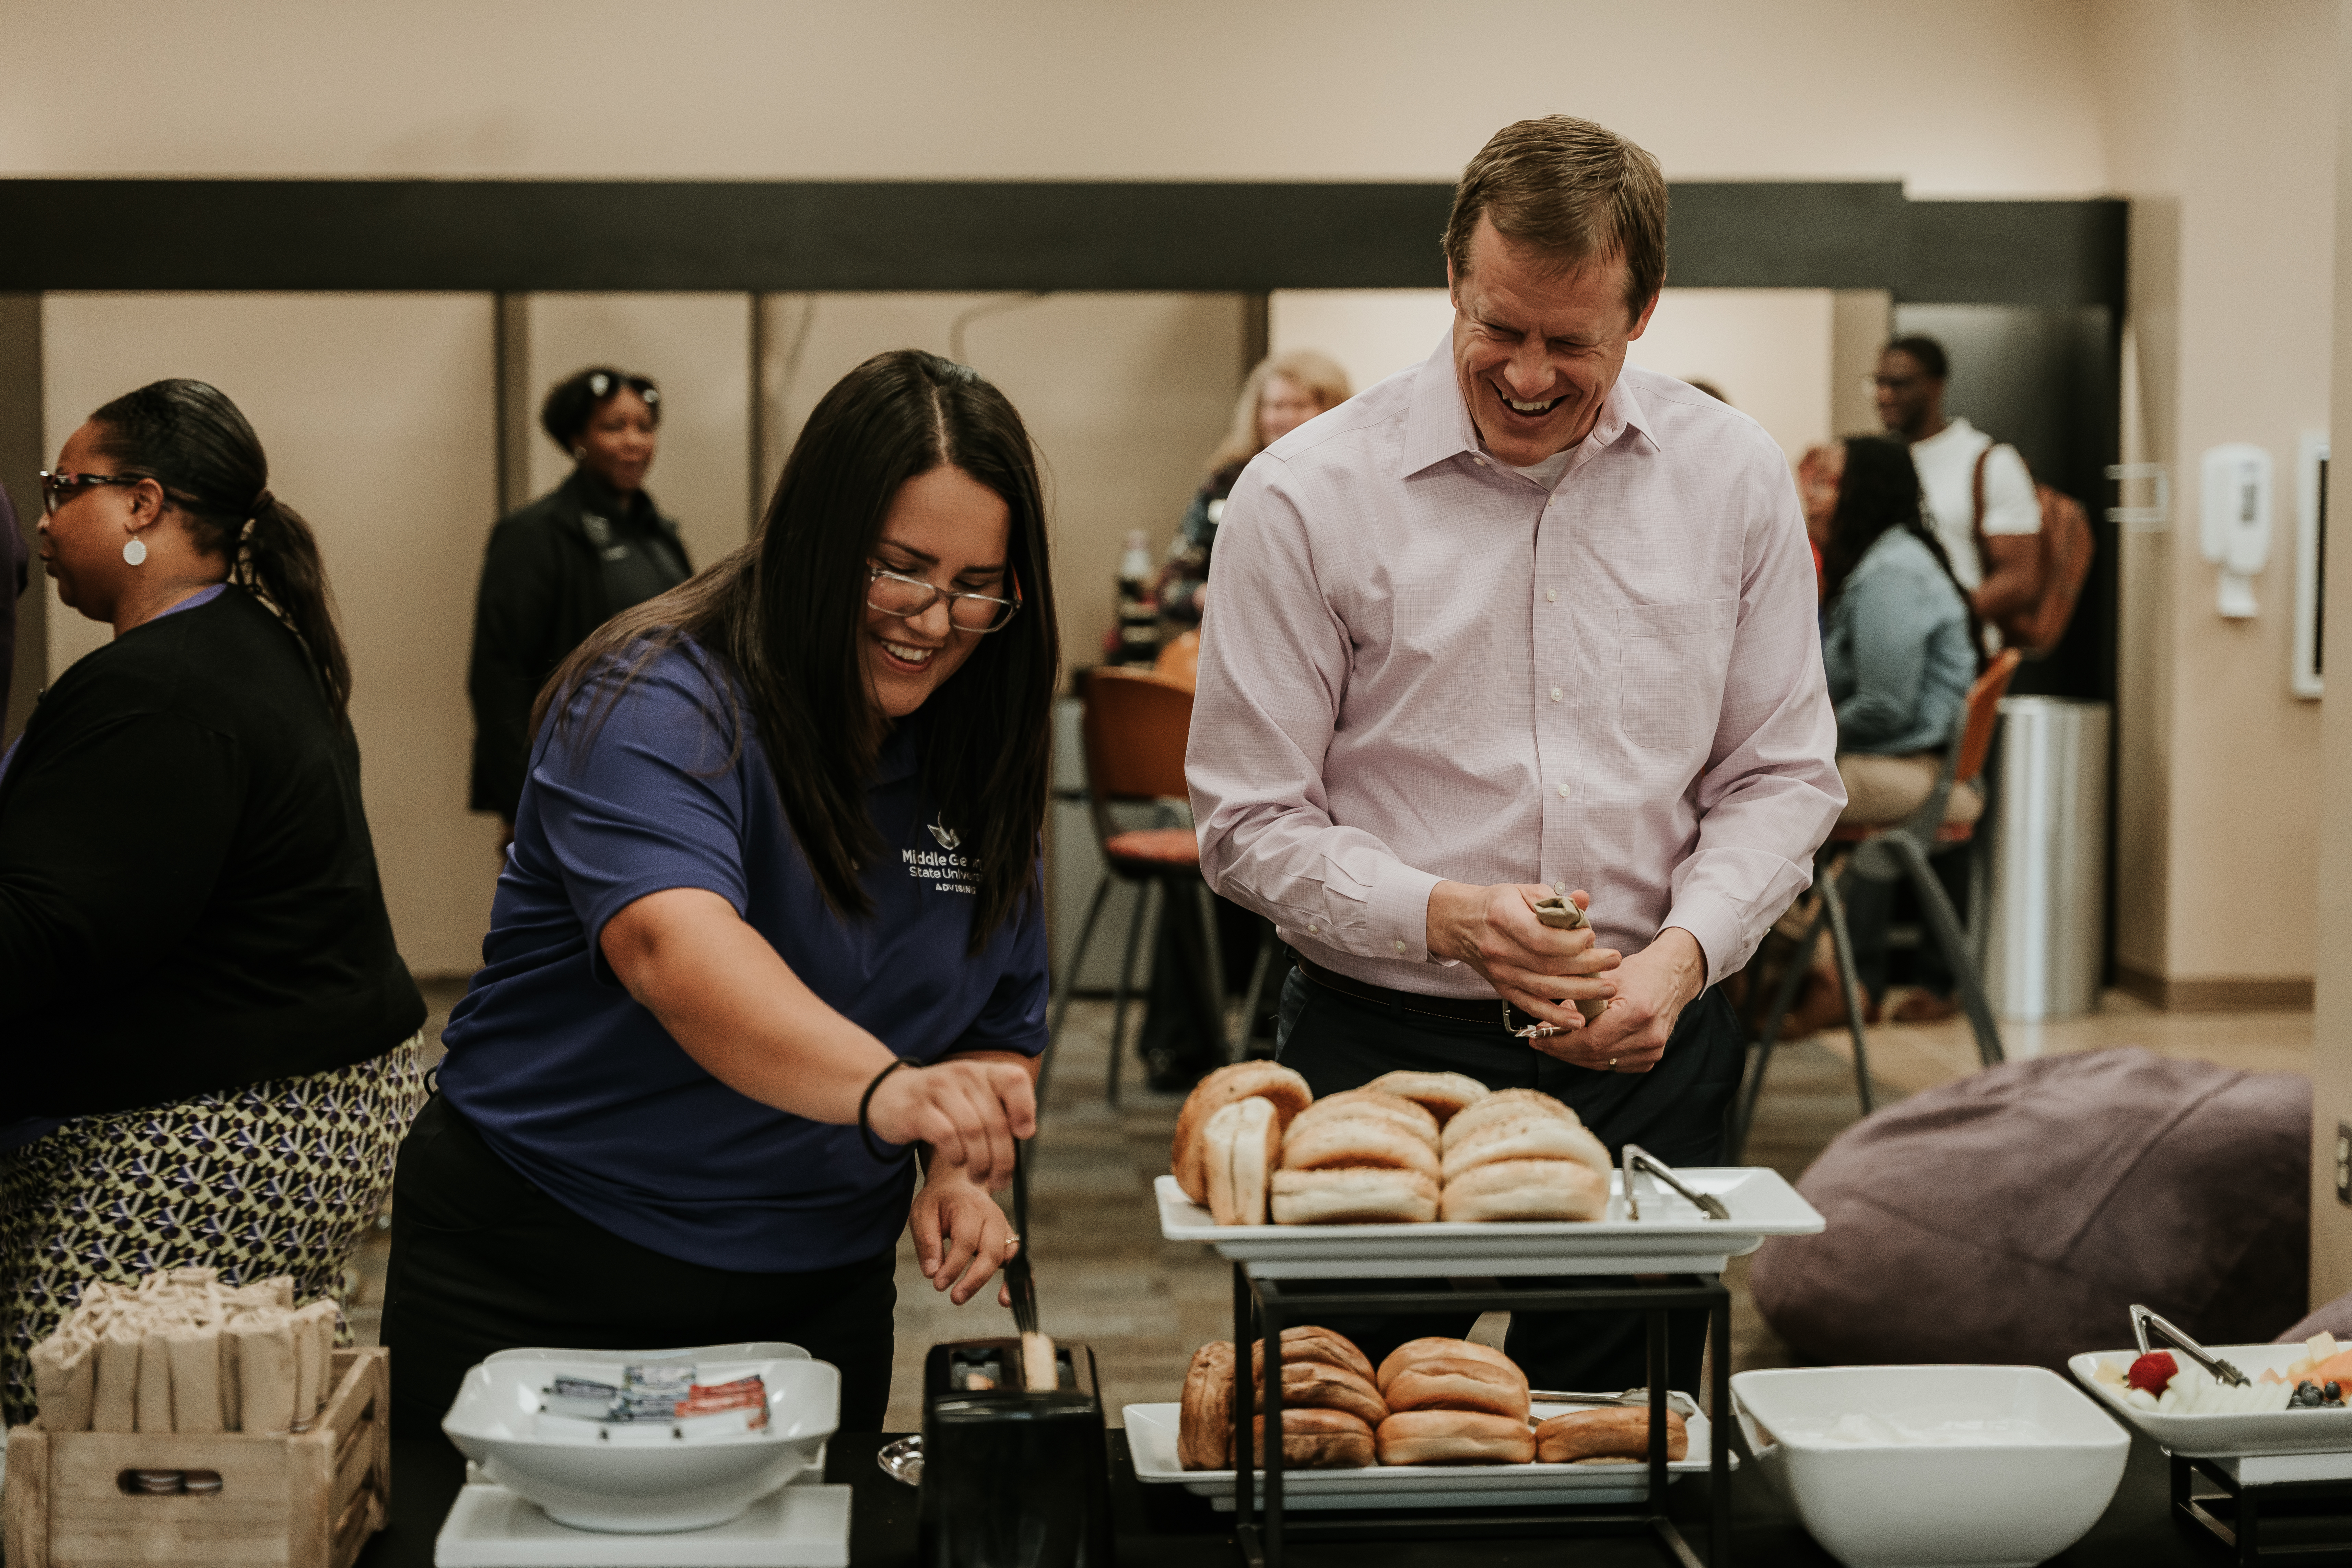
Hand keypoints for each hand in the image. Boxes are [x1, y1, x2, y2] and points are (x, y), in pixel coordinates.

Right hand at [866, 1060, 1037, 1189]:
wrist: (885, 1092)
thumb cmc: (938, 1103)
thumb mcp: (970, 1096)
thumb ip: (998, 1109)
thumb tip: (1027, 1131)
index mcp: (981, 1071)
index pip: (1014, 1079)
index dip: (1025, 1108)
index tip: (1024, 1135)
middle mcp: (962, 1074)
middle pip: (995, 1121)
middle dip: (1003, 1158)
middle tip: (1000, 1180)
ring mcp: (938, 1090)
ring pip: (973, 1131)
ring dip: (981, 1162)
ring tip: (979, 1176)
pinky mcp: (917, 1110)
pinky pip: (947, 1137)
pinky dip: (957, 1155)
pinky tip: (957, 1161)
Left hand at [909, 1163, 1019, 1306]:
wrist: (959, 1182)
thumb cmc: (939, 1200)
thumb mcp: (922, 1214)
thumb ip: (927, 1242)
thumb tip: (932, 1273)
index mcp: (969, 1207)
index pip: (965, 1241)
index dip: (954, 1266)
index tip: (938, 1284)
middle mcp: (991, 1216)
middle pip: (991, 1251)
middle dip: (976, 1278)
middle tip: (956, 1298)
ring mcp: (1003, 1226)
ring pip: (1008, 1255)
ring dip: (1006, 1280)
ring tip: (1002, 1301)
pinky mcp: (1008, 1237)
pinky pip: (1018, 1258)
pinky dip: (1020, 1277)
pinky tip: (1011, 1296)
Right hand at [1425, 883, 1619, 1031]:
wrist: (1461, 923)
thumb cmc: (1497, 905)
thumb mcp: (1523, 892)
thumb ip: (1554, 900)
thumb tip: (1583, 900)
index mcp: (1504, 919)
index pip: (1540, 938)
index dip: (1570, 942)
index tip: (1592, 937)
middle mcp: (1500, 950)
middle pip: (1548, 965)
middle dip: (1587, 966)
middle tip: (1614, 961)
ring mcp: (1501, 973)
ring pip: (1543, 988)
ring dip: (1579, 991)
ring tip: (1607, 989)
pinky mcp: (1503, 988)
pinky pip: (1530, 1006)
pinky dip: (1554, 1016)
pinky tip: (1577, 1021)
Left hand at [1542, 928, 1705, 1071]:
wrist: (1671, 978)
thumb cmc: (1637, 973)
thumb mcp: (1604, 978)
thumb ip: (1576, 1001)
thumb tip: (1545, 1023)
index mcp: (1637, 1012)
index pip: (1590, 1040)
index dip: (1560, 1043)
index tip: (1537, 1038)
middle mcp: (1648, 1036)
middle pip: (1594, 1055)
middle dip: (1562, 1050)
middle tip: (1540, 1042)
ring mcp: (1652, 1050)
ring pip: (1601, 1063)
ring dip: (1575, 1056)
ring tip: (1554, 1044)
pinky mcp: (1650, 1058)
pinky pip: (1613, 1065)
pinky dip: (1593, 1058)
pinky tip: (1578, 1047)